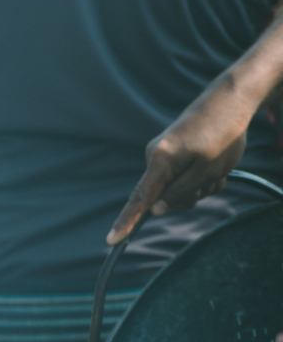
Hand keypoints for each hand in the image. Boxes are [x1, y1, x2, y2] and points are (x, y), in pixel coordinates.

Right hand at [108, 81, 257, 243]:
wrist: (229, 101)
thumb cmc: (222, 134)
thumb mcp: (207, 169)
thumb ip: (180, 191)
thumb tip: (156, 210)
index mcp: (160, 161)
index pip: (140, 199)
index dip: (126, 221)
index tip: (112, 240)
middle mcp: (155, 158)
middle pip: (164, 198)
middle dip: (190, 196)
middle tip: (213, 179)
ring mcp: (163, 157)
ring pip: (179, 189)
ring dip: (200, 186)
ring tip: (218, 167)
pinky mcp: (173, 156)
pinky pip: (184, 179)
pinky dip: (202, 178)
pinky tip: (216, 165)